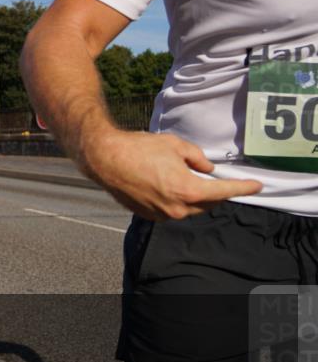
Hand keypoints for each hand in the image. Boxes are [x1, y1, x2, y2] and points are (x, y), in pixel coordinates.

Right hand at [81, 129, 262, 220]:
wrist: (105, 159)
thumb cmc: (139, 149)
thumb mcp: (175, 145)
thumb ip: (197, 158)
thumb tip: (207, 168)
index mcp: (187, 190)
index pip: (224, 192)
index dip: (243, 188)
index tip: (256, 186)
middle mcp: (177, 208)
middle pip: (208, 203)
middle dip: (215, 192)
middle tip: (216, 178)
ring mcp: (161, 214)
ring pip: (190, 209)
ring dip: (194, 197)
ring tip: (186, 178)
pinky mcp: (148, 215)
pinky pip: (172, 210)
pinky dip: (177, 200)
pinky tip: (167, 185)